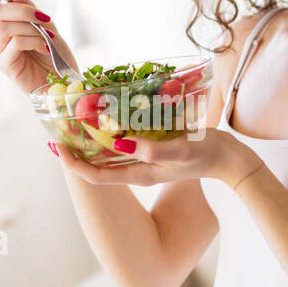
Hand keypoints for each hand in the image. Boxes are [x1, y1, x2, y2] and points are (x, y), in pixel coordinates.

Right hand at [0, 0, 79, 95]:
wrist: (64, 79)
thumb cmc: (54, 52)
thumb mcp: (44, 22)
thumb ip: (27, 5)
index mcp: (5, 23)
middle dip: (22, 10)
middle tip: (43, 18)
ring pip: (3, 27)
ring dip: (29, 28)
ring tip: (47, 36)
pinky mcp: (5, 65)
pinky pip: (14, 43)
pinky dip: (33, 41)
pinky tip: (46, 48)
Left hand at [49, 126, 261, 188]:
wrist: (230, 158)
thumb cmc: (206, 155)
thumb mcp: (180, 151)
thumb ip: (152, 149)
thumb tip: (121, 144)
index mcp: (138, 175)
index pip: (94, 176)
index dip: (72, 163)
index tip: (57, 146)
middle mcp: (137, 168)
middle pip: (97, 161)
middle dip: (78, 145)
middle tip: (62, 124)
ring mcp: (145, 158)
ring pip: (109, 149)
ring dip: (92, 134)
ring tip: (77, 115)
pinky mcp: (154, 147)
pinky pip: (126, 138)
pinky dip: (113, 126)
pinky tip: (111, 110)